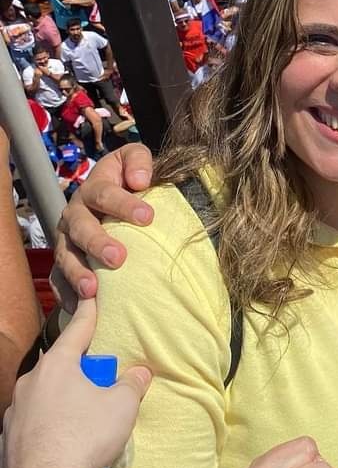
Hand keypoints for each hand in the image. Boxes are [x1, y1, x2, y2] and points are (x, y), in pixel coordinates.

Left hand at [2, 299, 151, 467]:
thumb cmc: (84, 437)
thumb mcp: (122, 406)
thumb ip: (132, 384)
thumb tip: (140, 373)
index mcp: (57, 365)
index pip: (77, 330)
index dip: (89, 314)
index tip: (91, 298)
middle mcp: (31, 381)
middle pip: (61, 366)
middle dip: (80, 371)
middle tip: (101, 387)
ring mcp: (15, 410)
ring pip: (46, 395)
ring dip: (64, 400)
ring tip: (83, 422)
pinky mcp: (8, 437)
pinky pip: (35, 422)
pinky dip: (50, 425)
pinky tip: (64, 443)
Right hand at [50, 143, 154, 311]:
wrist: (111, 199)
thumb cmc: (129, 181)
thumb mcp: (134, 160)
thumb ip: (139, 162)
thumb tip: (140, 180)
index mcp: (93, 189)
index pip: (104, 194)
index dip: (124, 204)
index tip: (148, 217)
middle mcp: (75, 214)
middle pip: (80, 228)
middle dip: (97, 243)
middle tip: (118, 258)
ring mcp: (67, 241)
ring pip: (66, 256)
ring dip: (77, 273)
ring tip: (93, 290)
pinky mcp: (64, 263)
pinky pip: (59, 280)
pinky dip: (67, 294)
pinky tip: (80, 307)